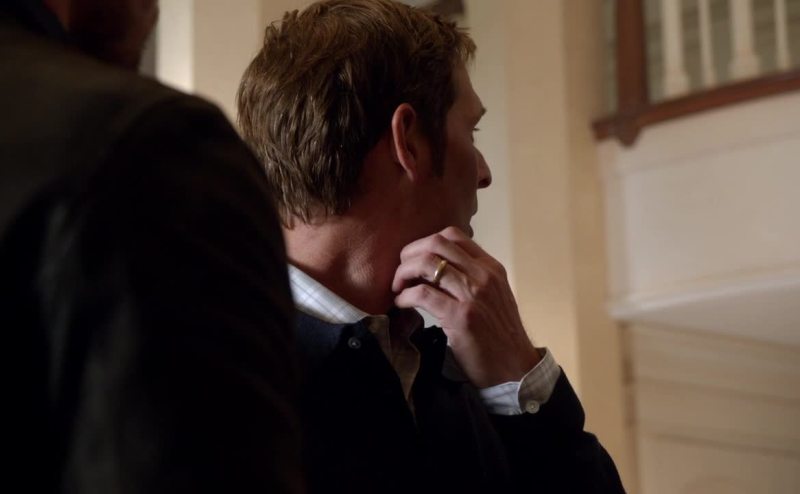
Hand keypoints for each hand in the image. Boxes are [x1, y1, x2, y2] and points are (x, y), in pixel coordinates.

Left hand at [392, 226, 539, 387]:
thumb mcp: (492, 297)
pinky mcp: (460, 316)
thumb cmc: (499, 335)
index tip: (414, 261)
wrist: (514, 368)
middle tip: (401, 274)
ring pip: (426, 264)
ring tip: (398, 288)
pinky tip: (402, 304)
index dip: (425, 244)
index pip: (453, 235)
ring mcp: (472, 294)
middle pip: (436, 243)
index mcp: (490, 268)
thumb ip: (469, 279)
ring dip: (403, 274)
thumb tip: (431, 270)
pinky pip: (422, 294)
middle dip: (410, 255)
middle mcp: (483, 275)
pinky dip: (405, 296)